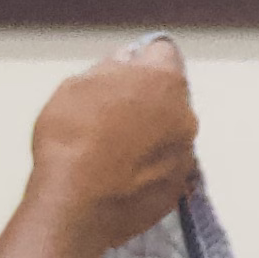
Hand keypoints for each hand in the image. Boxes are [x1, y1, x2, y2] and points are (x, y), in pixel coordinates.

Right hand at [33, 39, 201, 252]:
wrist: (76, 204)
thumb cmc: (72, 137)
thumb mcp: (77, 85)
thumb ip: (110, 69)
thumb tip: (125, 63)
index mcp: (164, 82)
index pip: (162, 53)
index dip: (141, 58)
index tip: (124, 70)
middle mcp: (186, 116)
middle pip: (170, 96)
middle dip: (148, 98)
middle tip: (113, 112)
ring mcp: (186, 155)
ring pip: (170, 132)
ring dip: (151, 133)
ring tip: (115, 147)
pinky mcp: (178, 188)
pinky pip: (166, 166)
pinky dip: (151, 164)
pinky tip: (123, 172)